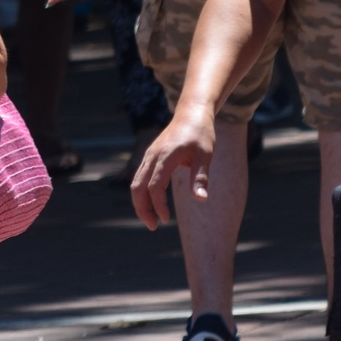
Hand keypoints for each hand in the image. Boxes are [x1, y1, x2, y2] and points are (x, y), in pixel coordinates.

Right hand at [131, 104, 216, 229]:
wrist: (191, 114)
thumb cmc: (201, 134)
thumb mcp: (205, 155)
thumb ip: (200, 177)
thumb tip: (202, 199)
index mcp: (166, 155)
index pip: (155, 186)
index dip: (158, 205)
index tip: (166, 219)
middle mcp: (153, 156)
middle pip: (138, 187)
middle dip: (142, 209)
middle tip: (153, 226)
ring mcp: (149, 156)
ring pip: (136, 183)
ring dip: (140, 203)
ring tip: (152, 219)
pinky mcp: (149, 157)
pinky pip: (140, 178)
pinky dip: (143, 193)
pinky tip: (154, 203)